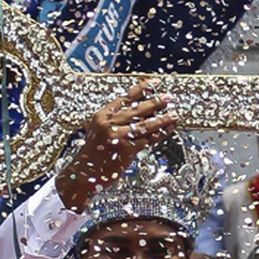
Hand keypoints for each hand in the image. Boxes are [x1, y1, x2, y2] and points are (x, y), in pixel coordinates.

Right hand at [56, 79, 177, 211]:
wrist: (84, 174)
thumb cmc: (93, 153)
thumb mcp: (99, 130)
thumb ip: (114, 120)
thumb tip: (139, 111)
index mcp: (102, 115)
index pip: (125, 98)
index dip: (142, 89)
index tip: (155, 83)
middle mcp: (109, 123)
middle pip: (137, 110)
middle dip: (156, 103)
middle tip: (169, 98)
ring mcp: (118, 136)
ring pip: (145, 125)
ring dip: (162, 119)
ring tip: (174, 114)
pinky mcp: (126, 150)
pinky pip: (147, 140)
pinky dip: (160, 135)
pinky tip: (168, 130)